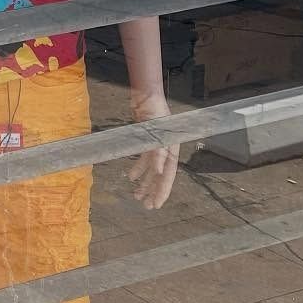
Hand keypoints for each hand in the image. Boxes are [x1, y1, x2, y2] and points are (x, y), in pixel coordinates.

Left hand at [127, 91, 178, 209]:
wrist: (146, 95)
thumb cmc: (155, 110)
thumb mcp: (157, 131)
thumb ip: (159, 151)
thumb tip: (159, 171)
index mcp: (171, 150)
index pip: (168, 175)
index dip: (163, 191)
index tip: (157, 204)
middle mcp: (166, 150)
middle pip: (160, 176)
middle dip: (154, 191)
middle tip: (147, 206)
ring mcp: (156, 146)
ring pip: (151, 169)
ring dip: (144, 182)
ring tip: (136, 196)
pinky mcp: (146, 141)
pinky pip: (143, 158)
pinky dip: (138, 168)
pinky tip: (131, 177)